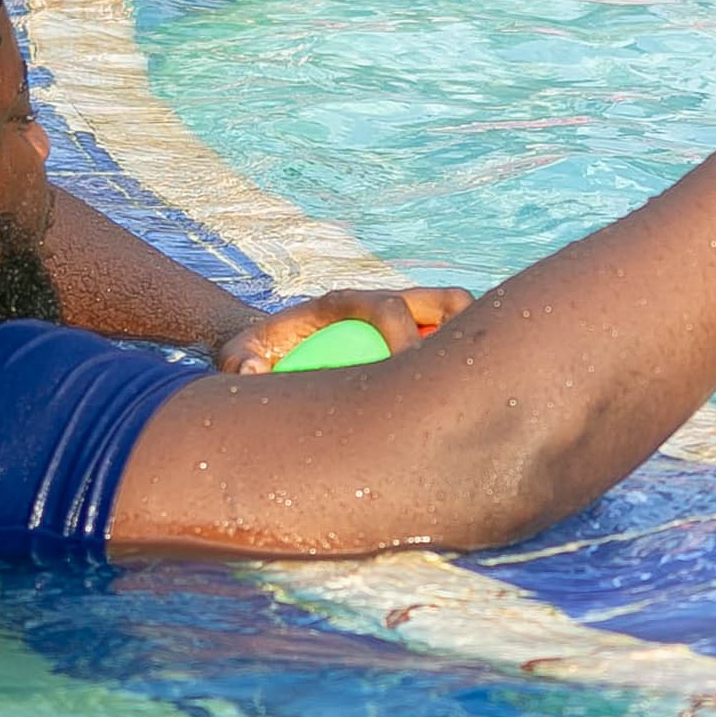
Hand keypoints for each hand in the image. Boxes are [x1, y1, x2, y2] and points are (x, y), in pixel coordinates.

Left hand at [214, 284, 475, 373]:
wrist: (277, 347)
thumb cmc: (261, 353)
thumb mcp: (239, 354)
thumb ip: (241, 360)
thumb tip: (258, 370)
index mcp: (348, 303)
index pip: (389, 307)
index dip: (402, 334)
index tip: (405, 371)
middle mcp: (386, 303)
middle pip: (448, 299)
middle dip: (462, 330)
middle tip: (459, 383)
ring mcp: (408, 318)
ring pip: (463, 318)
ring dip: (477, 346)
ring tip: (475, 395)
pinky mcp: (420, 339)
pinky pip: (457, 349)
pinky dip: (469, 370)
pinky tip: (464, 417)